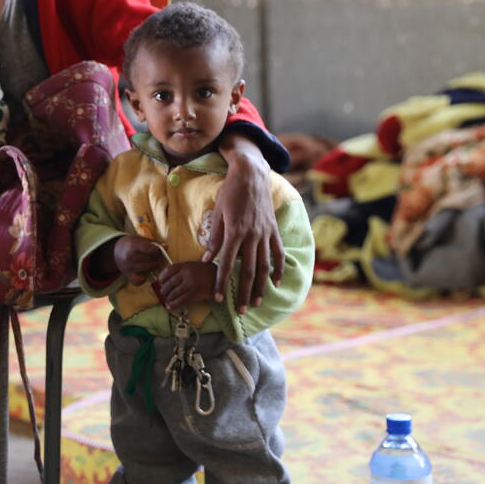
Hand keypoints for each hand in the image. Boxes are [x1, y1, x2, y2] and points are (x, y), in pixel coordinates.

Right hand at [113, 236, 164, 285]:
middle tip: (153, 256)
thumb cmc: (130, 244)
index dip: (156, 250)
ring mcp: (128, 268)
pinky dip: (144, 278)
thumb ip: (153, 243)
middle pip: (152, 260)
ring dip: (152, 266)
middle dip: (156, 258)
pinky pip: (141, 281)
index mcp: (133, 245)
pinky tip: (143, 272)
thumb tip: (166, 247)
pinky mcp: (128, 277)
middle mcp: (129, 257)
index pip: (151, 249)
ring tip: (149, 262)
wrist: (115, 252)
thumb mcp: (140, 239)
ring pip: (149, 269)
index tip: (155, 249)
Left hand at [156, 262, 216, 312]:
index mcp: (185, 265)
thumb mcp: (193, 266)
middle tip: (162, 293)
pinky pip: (181, 300)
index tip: (160, 281)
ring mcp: (191, 283)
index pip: (168, 270)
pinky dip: (174, 304)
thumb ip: (182, 270)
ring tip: (166, 300)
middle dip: (164, 290)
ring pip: (174, 293)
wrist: (222, 278)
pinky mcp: (195, 293)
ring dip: (168, 298)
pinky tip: (170, 306)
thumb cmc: (206, 272)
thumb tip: (168, 280)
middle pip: (169, 283)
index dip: (162, 277)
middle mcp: (187, 273)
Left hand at [204, 137, 283, 311]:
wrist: (251, 175)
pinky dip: (278, 268)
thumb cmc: (230, 192)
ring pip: (264, 265)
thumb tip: (206, 259)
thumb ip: (214, 238)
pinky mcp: (273, 230)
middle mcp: (251, 235)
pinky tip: (276, 282)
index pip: (226, 264)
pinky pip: (278, 253)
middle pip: (248, 270)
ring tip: (258, 302)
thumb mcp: (217, 213)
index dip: (222, 283)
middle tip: (241, 310)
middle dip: (244, 292)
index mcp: (234, 232)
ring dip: (261, 286)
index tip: (218, 298)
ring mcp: (265, 233)